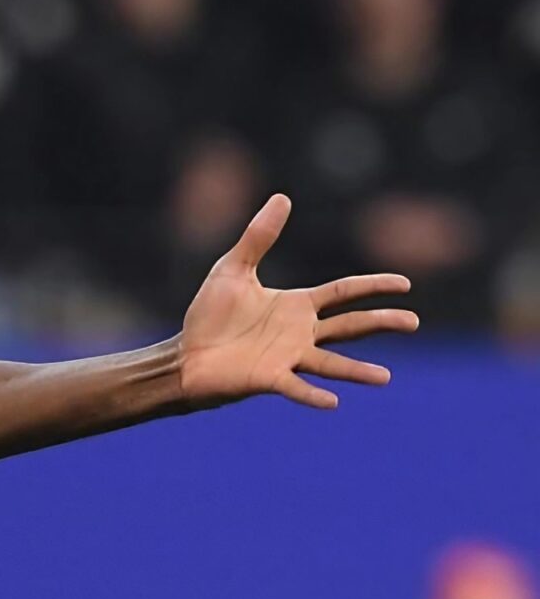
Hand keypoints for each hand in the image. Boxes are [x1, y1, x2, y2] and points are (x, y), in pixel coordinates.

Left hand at [177, 194, 417, 410]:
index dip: (373, 286)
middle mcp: (300, 333)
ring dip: (357, 371)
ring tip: (384, 376)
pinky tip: (333, 401)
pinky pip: (295, 387)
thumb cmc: (209, 316)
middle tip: (413, 322)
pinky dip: (313, 394)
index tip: (405, 284)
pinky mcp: (268, 379)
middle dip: (381, 322)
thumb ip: (258, 237)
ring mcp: (287, 358)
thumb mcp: (232, 269)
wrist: (185, 355)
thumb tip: (282, 197)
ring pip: (331, 363)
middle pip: (350, 326)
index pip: (343, 292)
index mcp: (296, 305)